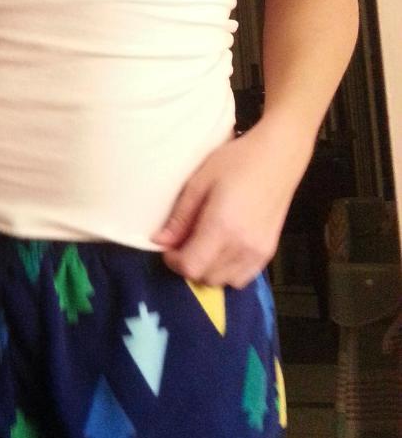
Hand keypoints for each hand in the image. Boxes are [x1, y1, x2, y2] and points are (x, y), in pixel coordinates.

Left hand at [148, 123, 311, 289]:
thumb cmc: (236, 161)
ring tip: (203, 246)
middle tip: (184, 243)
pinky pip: (243, 278)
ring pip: (224, 281)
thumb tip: (159, 241)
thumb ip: (180, 217)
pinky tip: (222, 251)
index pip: (191, 266)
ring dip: (208, 271)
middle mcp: (242, 246)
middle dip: (188, 265)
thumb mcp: (199, 182)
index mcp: (222, 227)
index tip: (168, 246)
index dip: (173, 261)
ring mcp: (259, 252)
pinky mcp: (269, 252)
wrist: (278, 156)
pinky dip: (227, 272)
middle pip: (206, 277)